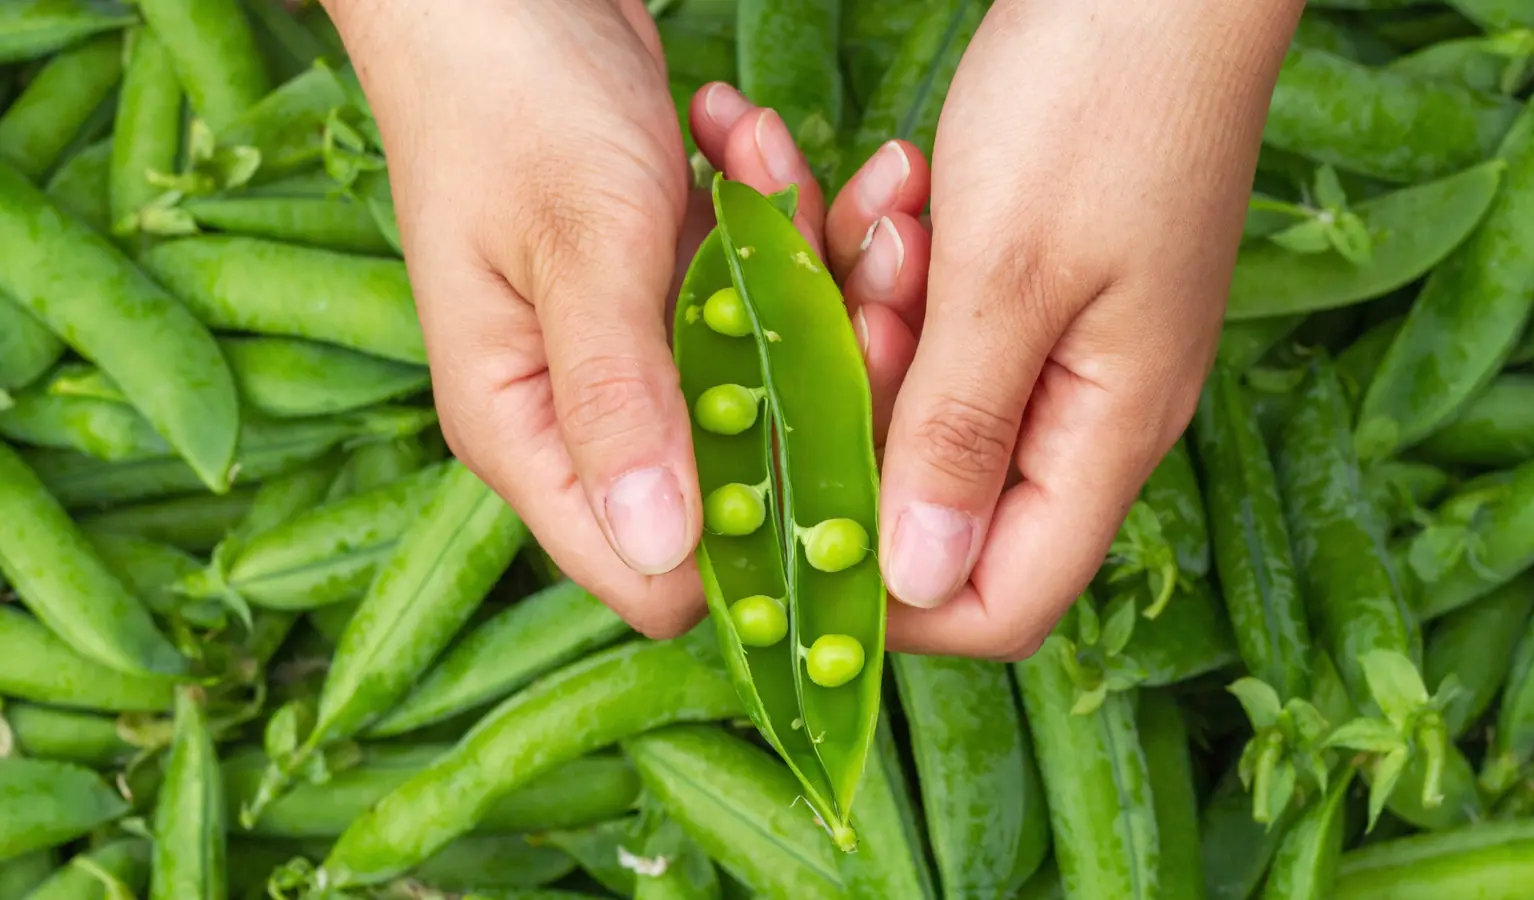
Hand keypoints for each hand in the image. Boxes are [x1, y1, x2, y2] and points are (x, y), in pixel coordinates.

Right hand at [324, 0, 931, 636]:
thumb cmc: (508, 95)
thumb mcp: (577, 245)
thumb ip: (615, 397)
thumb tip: (659, 548)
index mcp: (527, 432)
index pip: (652, 572)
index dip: (763, 551)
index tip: (862, 469)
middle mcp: (584, 415)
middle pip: (739, 474)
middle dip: (826, 382)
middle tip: (877, 272)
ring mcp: (634, 352)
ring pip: (769, 376)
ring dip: (816, 273)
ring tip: (823, 171)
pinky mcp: (671, 292)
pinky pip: (761, 296)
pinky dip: (784, 224)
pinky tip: (756, 139)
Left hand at [876, 0, 1303, 658]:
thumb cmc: (1104, 96)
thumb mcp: (1009, 274)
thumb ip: (958, 433)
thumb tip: (916, 579)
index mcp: (1108, 431)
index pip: (1002, 599)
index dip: (896, 595)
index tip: (802, 525)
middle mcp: (1089, 410)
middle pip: (940, 497)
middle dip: (861, 414)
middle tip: (838, 308)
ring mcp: (1061, 345)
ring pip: (922, 397)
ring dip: (869, 319)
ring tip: (882, 215)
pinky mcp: (1031, 284)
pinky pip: (933, 320)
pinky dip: (893, 268)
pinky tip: (898, 186)